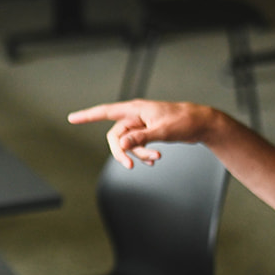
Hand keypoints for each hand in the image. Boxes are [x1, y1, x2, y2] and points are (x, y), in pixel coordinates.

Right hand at [67, 99, 213, 168]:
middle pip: (116, 135)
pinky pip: (138, 146)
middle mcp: (136, 116)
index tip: (72, 118)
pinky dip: (144, 154)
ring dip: (139, 154)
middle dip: (122, 152)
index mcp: (136, 109)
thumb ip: (140, 137)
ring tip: (155, 159)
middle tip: (129, 166)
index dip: (87, 115)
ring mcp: (142, 125)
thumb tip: (121, 143)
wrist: (202, 124)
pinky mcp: (149, 133)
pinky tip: (154, 160)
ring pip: (129, 143)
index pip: (105, 111)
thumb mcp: (161, 131)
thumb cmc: (184, 121)